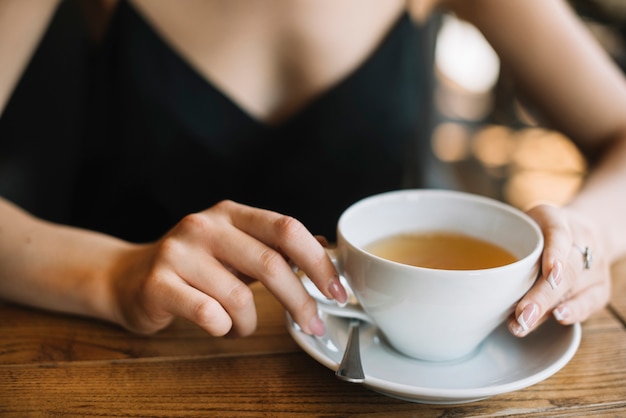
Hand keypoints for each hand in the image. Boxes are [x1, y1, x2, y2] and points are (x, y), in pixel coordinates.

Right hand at [111, 200, 345, 336]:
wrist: (128, 277)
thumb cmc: (195, 266)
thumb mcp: (235, 247)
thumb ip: (275, 247)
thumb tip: (326, 251)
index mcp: (232, 214)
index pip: (286, 229)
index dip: (318, 261)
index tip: (337, 291)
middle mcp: (205, 226)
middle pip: (270, 264)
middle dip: (299, 302)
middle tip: (313, 324)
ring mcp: (179, 253)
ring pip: (239, 298)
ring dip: (249, 322)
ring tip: (240, 324)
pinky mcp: (158, 283)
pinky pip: (209, 315)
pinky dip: (223, 328)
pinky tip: (218, 326)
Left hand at [508, 204, 610, 336]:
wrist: (578, 231)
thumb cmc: (536, 232)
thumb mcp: (520, 226)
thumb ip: (505, 245)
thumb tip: (480, 284)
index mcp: (554, 218)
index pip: (558, 234)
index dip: (555, 254)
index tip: (549, 274)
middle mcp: (581, 238)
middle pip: (569, 268)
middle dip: (543, 295)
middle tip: (523, 314)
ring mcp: (594, 262)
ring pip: (576, 287)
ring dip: (549, 309)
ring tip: (525, 323)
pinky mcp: (601, 284)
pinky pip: (592, 300)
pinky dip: (575, 311)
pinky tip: (559, 318)